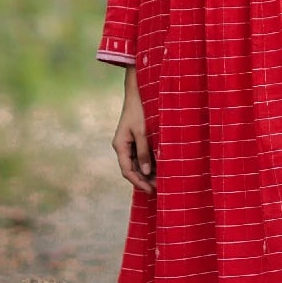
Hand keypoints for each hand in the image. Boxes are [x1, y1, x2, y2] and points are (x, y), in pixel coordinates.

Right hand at [112, 66, 155, 195]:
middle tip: (159, 189)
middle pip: (132, 169)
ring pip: (137, 163)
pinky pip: (141, 156)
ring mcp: (129, 143)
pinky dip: (150, 163)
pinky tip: (160, 168)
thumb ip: (144, 151)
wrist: (138, 92)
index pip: (127, 170)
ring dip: (148, 173)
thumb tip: (146, 171)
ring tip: (162, 181)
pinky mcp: (136, 139)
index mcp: (120, 145)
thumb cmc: (139, 110)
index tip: (151, 190)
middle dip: (144, 180)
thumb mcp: (143, 131)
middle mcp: (122, 146)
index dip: (138, 182)